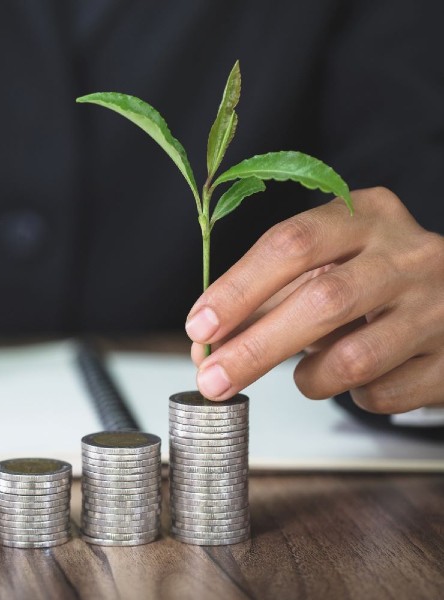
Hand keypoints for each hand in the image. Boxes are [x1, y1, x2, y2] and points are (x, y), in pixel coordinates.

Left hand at [186, 187, 443, 412]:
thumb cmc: (372, 280)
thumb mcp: (324, 267)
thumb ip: (264, 299)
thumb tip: (205, 347)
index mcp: (367, 215)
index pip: (292, 243)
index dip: (238, 288)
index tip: (200, 327)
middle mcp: (409, 253)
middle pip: (321, 301)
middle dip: (256, 348)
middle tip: (213, 380)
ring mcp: (441, 305)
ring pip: (354, 359)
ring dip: (311, 378)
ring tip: (308, 375)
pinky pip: (384, 393)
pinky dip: (355, 396)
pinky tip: (360, 377)